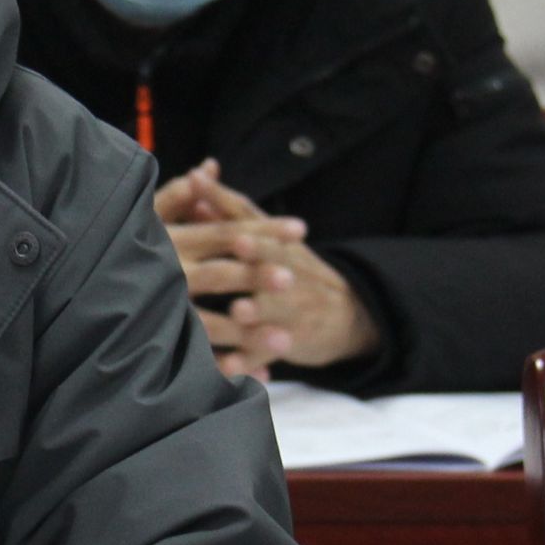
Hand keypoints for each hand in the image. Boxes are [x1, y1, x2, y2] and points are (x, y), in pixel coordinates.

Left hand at [153, 161, 377, 377]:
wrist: (348, 314)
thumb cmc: (290, 267)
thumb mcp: (270, 236)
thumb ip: (231, 210)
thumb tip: (196, 175)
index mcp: (279, 249)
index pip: (266, 235)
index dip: (254, 231)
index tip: (238, 232)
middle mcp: (288, 279)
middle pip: (274, 271)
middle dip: (258, 265)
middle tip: (241, 256)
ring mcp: (288, 314)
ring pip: (271, 314)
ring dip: (255, 313)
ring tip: (239, 311)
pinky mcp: (283, 345)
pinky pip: (263, 356)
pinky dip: (247, 362)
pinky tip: (228, 369)